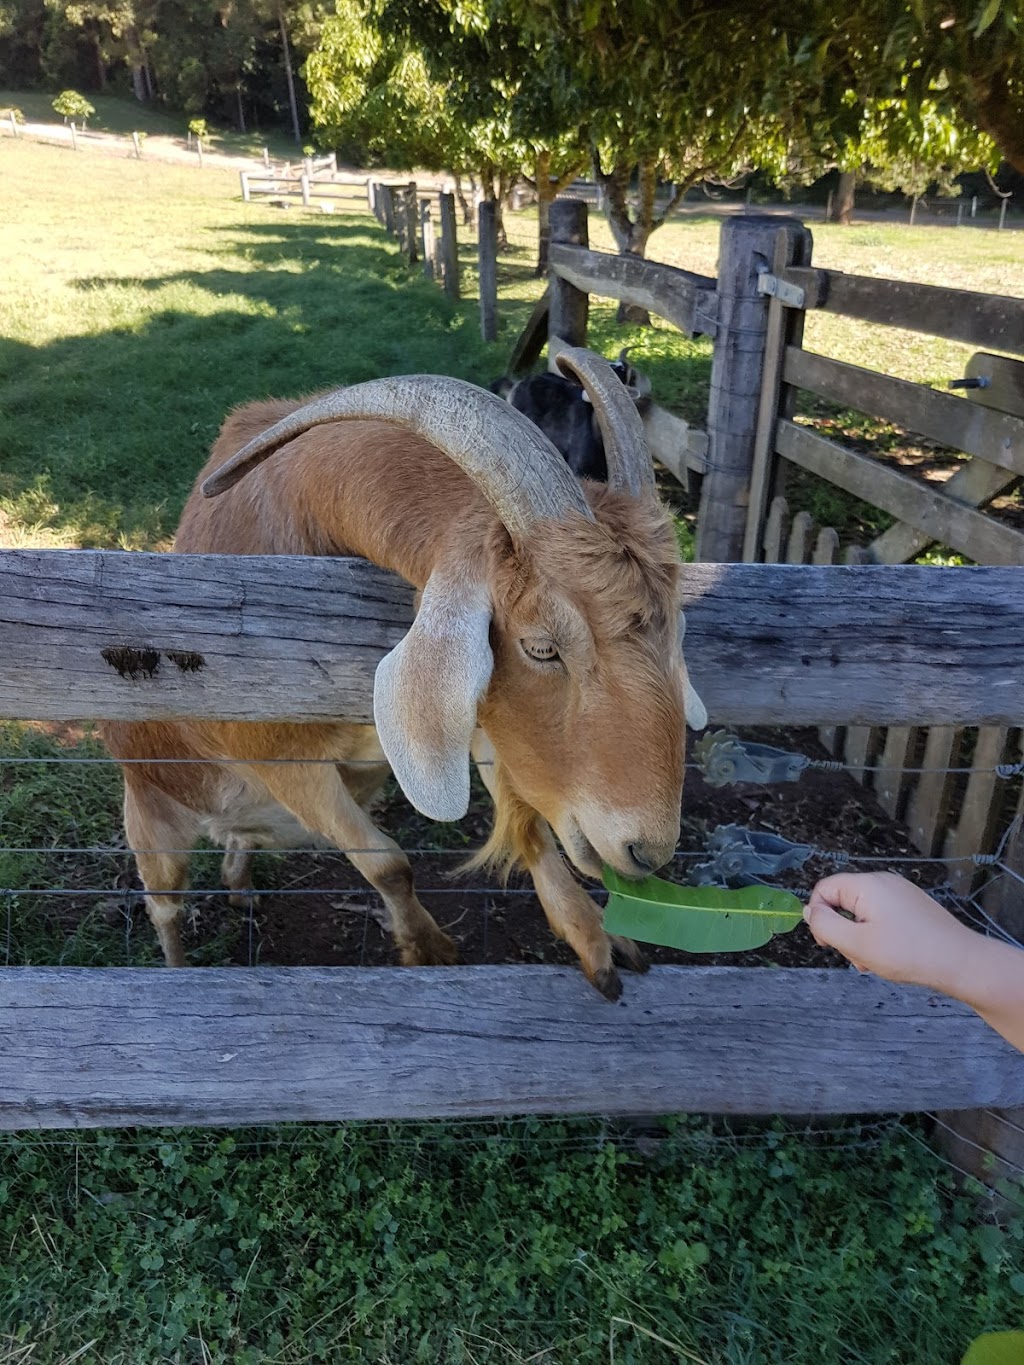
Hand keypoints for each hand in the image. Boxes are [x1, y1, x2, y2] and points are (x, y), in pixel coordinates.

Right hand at [803, 871, 977, 995]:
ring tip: (876, 961)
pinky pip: (883, 916)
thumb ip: (825, 925)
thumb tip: (808, 911)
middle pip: (844, 901)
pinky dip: (879, 935)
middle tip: (858, 958)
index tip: (828, 944)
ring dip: (861, 937)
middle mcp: (884, 882)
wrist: (961, 963)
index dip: (818, 916)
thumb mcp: (857, 943)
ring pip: (863, 912)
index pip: (825, 889)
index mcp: (868, 885)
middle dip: (844, 931)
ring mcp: (901, 893)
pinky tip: (892, 956)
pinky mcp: (913, 906)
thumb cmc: (909, 953)